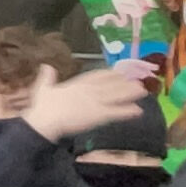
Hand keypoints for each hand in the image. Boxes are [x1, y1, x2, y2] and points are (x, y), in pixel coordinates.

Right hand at [22, 61, 156, 140]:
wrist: (45, 121)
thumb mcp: (43, 88)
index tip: (118, 72)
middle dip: (124, 83)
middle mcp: (89, 90)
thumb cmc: (42, 107)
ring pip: (116, 96)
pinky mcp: (98, 115)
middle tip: (137, 80)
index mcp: (77, 84)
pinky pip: (116, 113)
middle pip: (110, 85)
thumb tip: (46, 66)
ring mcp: (95, 102)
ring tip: (143, 92)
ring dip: (130, 94)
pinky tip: (138, 112)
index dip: (109, 74)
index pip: (96, 76)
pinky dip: (127, 111)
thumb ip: (47, 77)